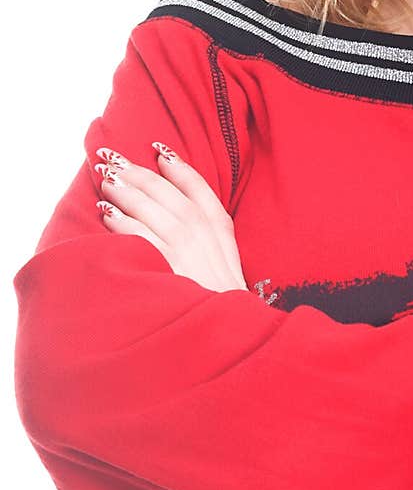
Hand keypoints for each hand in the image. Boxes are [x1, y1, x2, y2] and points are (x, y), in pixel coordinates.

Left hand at [93, 143, 247, 292]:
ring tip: (105, 181)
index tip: (159, 150)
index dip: (178, 167)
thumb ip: (213, 237)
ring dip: (125, 190)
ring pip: (150, 208)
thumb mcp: (229, 264)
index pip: (200, 189)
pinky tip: (105, 214)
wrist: (227, 338)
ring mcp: (185, 251)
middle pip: (168, 193)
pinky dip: (121, 221)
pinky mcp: (165, 268)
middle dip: (140, 172)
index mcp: (222, 232)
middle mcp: (205, 236)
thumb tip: (182, 214)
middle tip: (114, 160)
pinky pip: (138, 236)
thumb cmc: (223, 305)